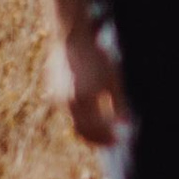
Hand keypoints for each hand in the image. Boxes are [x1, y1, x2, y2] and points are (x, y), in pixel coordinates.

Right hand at [48, 18, 124, 149]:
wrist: (71, 39)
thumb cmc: (96, 56)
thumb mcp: (113, 80)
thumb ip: (118, 104)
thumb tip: (125, 123)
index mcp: (83, 101)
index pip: (95, 131)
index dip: (107, 138)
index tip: (119, 140)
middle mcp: (67, 103)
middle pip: (82, 131)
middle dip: (97, 138)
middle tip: (111, 140)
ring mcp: (57, 98)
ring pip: (73, 122)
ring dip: (89, 128)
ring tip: (103, 127)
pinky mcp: (53, 92)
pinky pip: (68, 111)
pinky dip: (80, 116)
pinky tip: (92, 112)